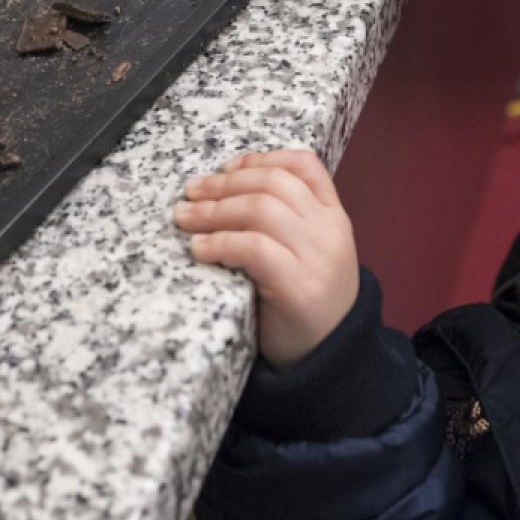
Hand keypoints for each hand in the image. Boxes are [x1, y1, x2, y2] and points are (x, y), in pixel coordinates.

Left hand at [175, 150, 359, 370]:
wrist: (330, 360)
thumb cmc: (306, 306)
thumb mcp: (308, 255)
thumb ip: (285, 224)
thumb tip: (227, 191)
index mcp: (333, 217)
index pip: (304, 166)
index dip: (261, 159)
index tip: (226, 167)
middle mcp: (329, 231)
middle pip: (273, 184)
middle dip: (224, 184)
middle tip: (190, 192)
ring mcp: (317, 258)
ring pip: (260, 210)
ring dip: (214, 210)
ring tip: (185, 218)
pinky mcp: (297, 287)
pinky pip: (253, 248)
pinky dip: (220, 242)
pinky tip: (200, 249)